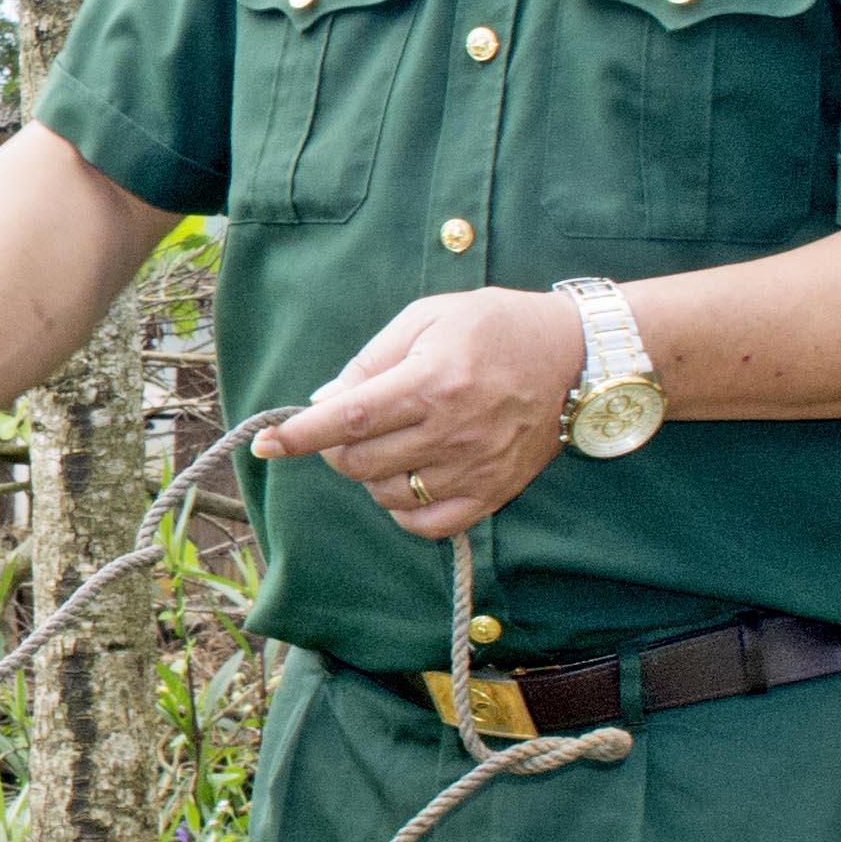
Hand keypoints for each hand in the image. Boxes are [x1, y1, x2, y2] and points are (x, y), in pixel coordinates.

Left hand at [252, 286, 587, 537]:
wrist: (576, 356)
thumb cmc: (494, 327)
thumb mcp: (427, 318)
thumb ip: (370, 360)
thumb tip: (324, 399)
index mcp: (431, 382)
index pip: (348, 418)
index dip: (299, 435)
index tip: (264, 444)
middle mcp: (451, 431)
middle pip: (359, 462)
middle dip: (334, 448)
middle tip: (348, 426)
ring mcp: (474, 467)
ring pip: (386, 494)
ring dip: (368, 475)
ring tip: (387, 444)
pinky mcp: (494, 492)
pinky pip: (430, 523)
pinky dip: (403, 509)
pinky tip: (405, 481)